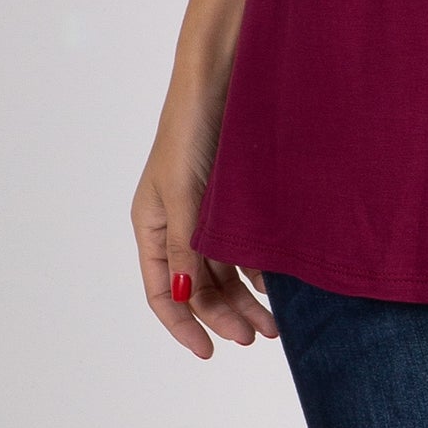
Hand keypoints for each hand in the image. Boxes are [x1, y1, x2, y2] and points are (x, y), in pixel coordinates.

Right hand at [130, 86, 279, 359]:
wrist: (222, 74)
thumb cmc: (191, 128)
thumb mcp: (183, 192)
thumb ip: (185, 245)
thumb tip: (183, 297)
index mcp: (151, 224)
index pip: (160, 291)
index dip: (182, 325)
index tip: (209, 353)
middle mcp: (176, 223)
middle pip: (196, 286)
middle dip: (224, 315)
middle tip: (258, 337)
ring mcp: (205, 211)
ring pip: (222, 270)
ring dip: (245, 298)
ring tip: (276, 323)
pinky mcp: (232, 197)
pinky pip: (242, 245)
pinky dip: (257, 267)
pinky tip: (277, 284)